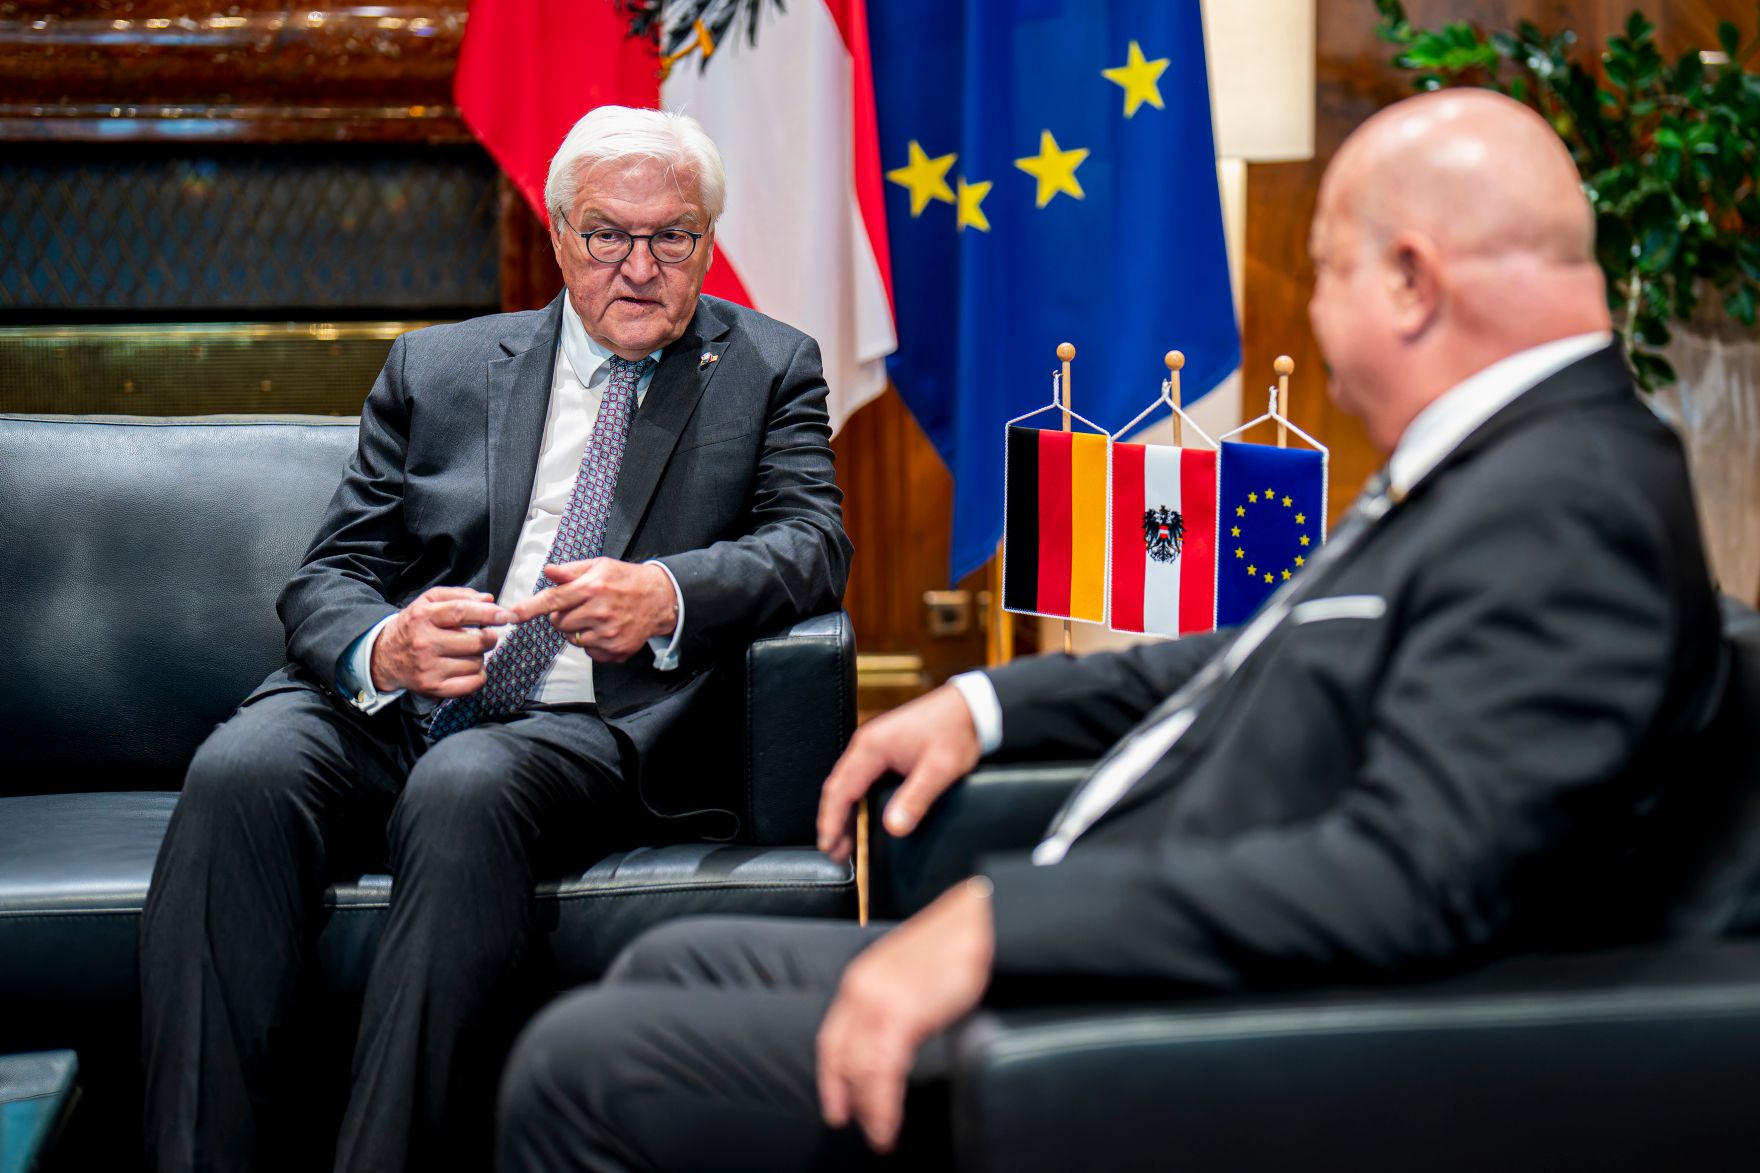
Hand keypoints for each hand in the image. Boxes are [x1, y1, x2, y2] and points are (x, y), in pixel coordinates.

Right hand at [371, 586, 513, 697]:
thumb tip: (488, 599)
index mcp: (423, 617)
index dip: (488, 614)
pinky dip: (478, 676)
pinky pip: (472, 684)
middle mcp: (424, 643)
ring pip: (476, 662)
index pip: (461, 612)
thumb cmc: (413, 626)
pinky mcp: (433, 688)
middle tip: (483, 636)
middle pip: (475, 641)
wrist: (384, 656)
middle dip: (488, 638)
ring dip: (479, 657)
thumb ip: (459, 595)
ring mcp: (428, 668)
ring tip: (465, 652)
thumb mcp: (429, 601)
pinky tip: (468, 668)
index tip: (505, 615)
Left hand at [507, 558, 676, 662]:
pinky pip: (589, 653)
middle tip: (581, 607)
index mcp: (592, 588)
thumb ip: (571, 571)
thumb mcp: (599, 566)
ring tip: (596, 618)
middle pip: (558, 624)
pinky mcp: (616, 650)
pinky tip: (606, 630)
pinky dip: (593, 644)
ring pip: (572, 640)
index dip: (529, 608)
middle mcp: (599, 612)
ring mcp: (608, 633)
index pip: (552, 600)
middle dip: (563, 617)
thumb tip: (548, 571)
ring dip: (578, 631)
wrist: (660, 599)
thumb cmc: (626, 580)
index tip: (512, 616)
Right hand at [816, 684, 980, 864]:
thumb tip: (893, 827)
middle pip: (838, 788)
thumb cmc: (955, 730)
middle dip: (832, 822)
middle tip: (833, 854)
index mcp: (872, 746)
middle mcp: (866, 743)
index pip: (840, 789)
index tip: (828, 846)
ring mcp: (873, 745)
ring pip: (847, 784)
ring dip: (842, 814)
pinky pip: (860, 779)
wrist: (972, 707)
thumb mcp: (938, 769)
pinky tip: (859, 818)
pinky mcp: (884, 749)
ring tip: (842, 844)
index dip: (831, 821)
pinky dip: (854, 802)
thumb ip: (915, 798)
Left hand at [817, 879, 994, 1152]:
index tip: (835, 1104)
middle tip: (860, 1126)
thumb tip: (896, 1042)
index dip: (831, 1078)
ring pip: (860, 1069)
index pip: (832, 1040)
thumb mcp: (910, 977)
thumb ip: (895, 1005)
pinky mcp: (900, 1014)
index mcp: (861, 980)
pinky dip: (884, 1103)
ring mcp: (878, 1002)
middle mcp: (862, 990)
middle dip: (848, 1098)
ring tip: (879, 1133)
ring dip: (869, 1108)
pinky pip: (883, 1071)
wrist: (976, 919)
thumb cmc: (953, 945)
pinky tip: (889, 1119)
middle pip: (843, 1059)